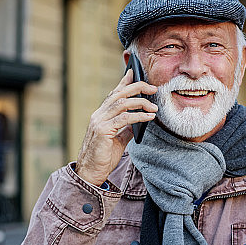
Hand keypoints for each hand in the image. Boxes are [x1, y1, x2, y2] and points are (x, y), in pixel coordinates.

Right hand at [75, 69, 157, 185]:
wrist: (91, 172)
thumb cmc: (103, 157)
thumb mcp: (118, 139)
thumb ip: (127, 128)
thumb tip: (141, 121)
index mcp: (101, 115)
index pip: (114, 93)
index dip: (124, 82)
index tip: (135, 72)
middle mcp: (98, 114)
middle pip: (119, 93)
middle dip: (137, 87)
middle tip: (153, 88)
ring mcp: (99, 121)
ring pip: (122, 103)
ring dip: (141, 102)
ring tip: (154, 107)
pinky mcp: (103, 130)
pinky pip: (124, 118)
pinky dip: (139, 116)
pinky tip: (149, 117)